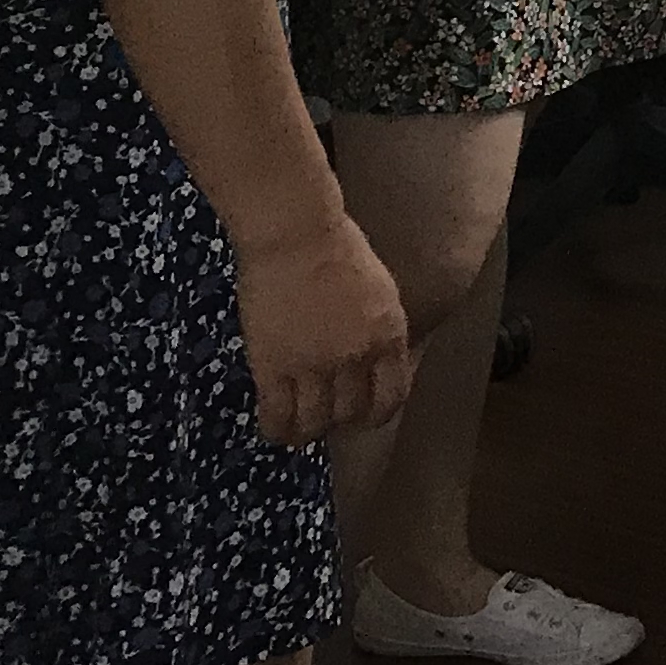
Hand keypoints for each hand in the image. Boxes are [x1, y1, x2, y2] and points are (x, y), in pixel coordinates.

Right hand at [230, 210, 413, 444]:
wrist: (295, 233)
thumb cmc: (338, 248)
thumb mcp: (381, 292)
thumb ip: (381, 330)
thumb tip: (379, 361)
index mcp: (389, 336)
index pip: (392, 396)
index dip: (377, 412)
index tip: (365, 414)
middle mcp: (356, 358)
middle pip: (352, 413)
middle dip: (341, 420)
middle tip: (327, 415)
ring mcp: (314, 365)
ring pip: (315, 422)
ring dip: (310, 431)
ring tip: (302, 428)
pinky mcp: (274, 367)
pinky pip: (278, 416)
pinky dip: (278, 430)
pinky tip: (277, 430)